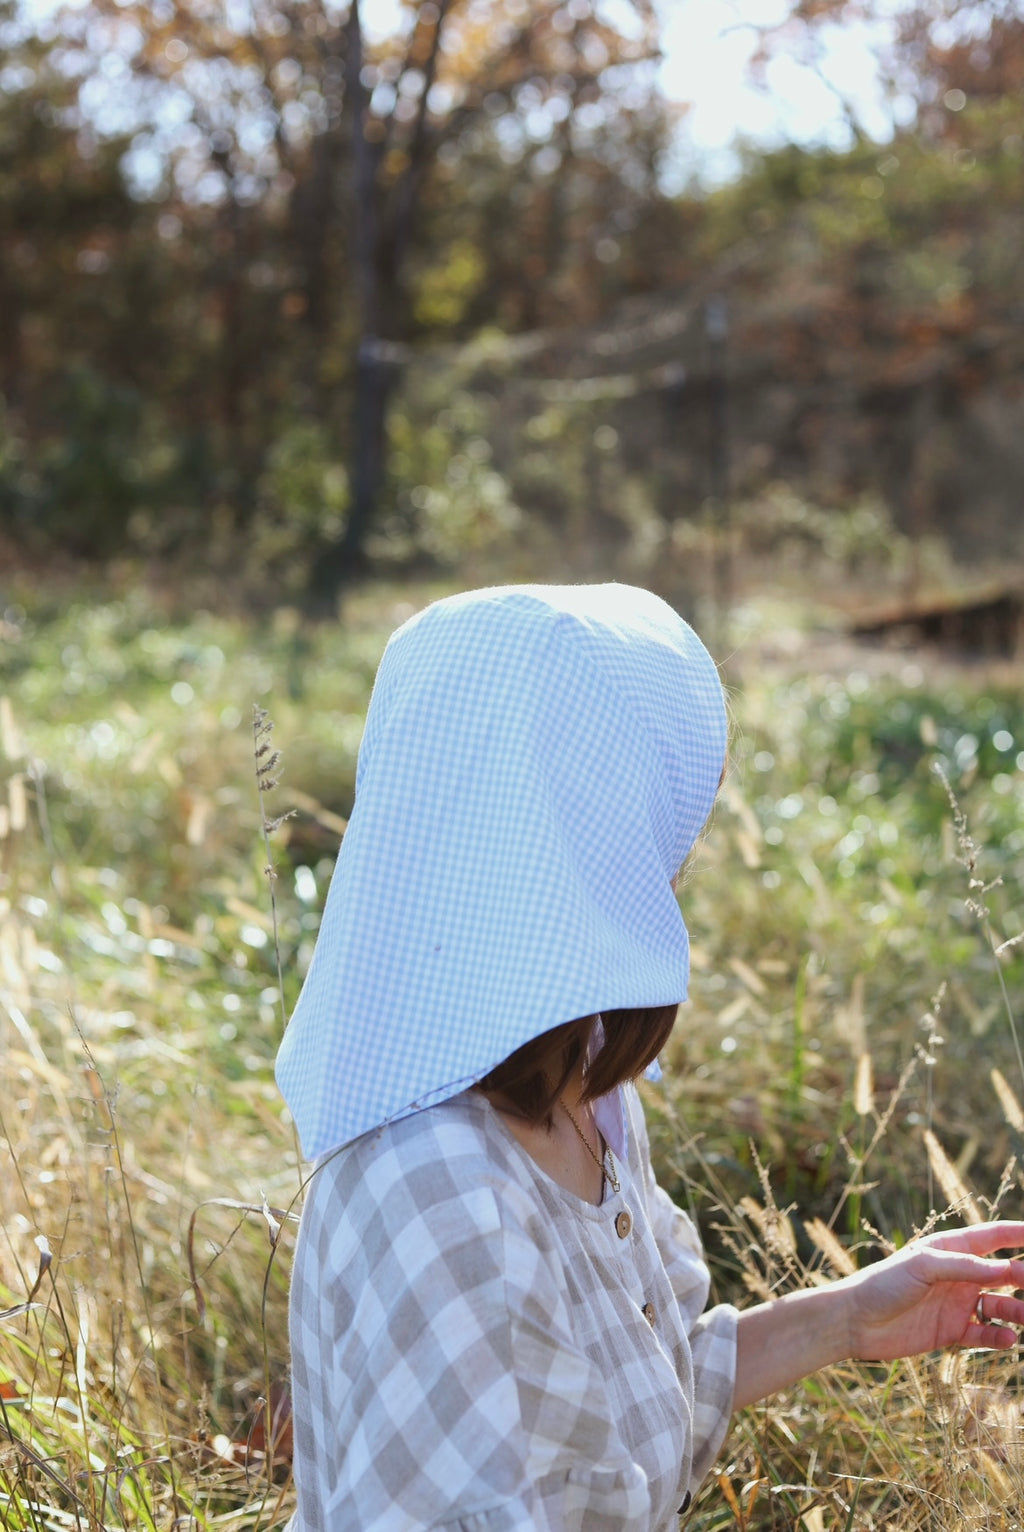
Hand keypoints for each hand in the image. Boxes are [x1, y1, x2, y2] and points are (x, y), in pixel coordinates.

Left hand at [843, 1220, 1023, 1361]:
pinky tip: (1008, 1339)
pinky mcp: (951, 1332)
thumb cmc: (884, 1283)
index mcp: (950, 1250)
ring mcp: (956, 1304)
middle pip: (1002, 1274)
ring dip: (1018, 1311)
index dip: (1018, 1234)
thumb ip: (963, 1267)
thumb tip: (1003, 1268)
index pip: (992, 1237)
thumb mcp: (922, 1267)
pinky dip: (999, 1337)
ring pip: (999, 1306)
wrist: (855, 1321)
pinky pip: (983, 1334)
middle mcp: (957, 1276)